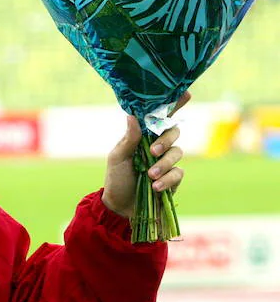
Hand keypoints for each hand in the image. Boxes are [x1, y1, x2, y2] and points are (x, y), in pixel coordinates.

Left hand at [101, 92, 190, 218]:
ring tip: (149, 175)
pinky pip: (178, 173)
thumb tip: (132, 115)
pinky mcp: (173, 180)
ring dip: (163, 164)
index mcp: (143, 137)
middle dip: (165, 140)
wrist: (120, 207)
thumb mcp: (118, 158)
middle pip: (173, 132)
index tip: (186, 93)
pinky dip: (167, 179)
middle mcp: (157, 146)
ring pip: (177, 153)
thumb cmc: (117, 179)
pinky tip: (155, 187)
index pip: (160, 118)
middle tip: (152, 152)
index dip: (174, 105)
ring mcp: (166, 163)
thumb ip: (129, 139)